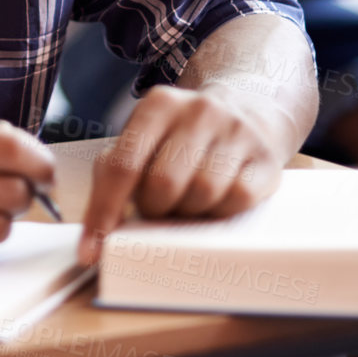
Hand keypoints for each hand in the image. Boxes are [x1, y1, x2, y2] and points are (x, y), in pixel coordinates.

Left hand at [77, 84, 293, 264]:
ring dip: (189, 210)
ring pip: (203, 193)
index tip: (91, 251)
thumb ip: (113, 176)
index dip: (105, 211)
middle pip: (164, 184)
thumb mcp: (143, 140)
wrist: (246, 112)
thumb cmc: (180, 138)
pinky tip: (216, 200)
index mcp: (158, 105)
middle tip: (159, 206)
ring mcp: (237, 131)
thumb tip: (94, 235)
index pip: (123, 165)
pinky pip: (238, 200)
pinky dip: (222, 211)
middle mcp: (198, 111)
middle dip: (155, 208)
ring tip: (187, 200)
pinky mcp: (265, 158)